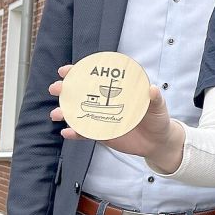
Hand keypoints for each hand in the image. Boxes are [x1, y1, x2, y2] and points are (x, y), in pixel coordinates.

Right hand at [48, 65, 184, 171]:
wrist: (158, 143)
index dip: (80, 72)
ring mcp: (102, 118)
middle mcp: (107, 102)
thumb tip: (152, 89)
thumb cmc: (158, 119)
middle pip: (82, 93)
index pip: (98, 77)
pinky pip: (85, 133)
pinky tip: (66, 132)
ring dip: (65, 112)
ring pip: (79, 113)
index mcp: (118, 90)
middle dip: (66, 89)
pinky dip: (75, 133)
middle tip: (56, 89)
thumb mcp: (158, 107)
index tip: (66, 70)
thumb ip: (155, 98)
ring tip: (56, 113)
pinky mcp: (102, 134)